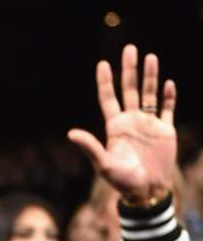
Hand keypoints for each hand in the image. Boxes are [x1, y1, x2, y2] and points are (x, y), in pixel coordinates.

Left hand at [68, 44, 176, 203]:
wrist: (146, 191)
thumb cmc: (122, 181)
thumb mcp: (103, 164)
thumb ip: (90, 147)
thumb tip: (71, 133)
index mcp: (115, 127)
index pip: (108, 98)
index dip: (105, 82)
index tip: (102, 64)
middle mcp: (131, 121)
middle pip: (129, 90)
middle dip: (129, 70)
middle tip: (129, 49)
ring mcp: (148, 125)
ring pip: (148, 94)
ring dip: (150, 76)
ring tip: (151, 56)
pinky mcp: (165, 131)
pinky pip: (167, 109)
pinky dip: (169, 96)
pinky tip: (168, 83)